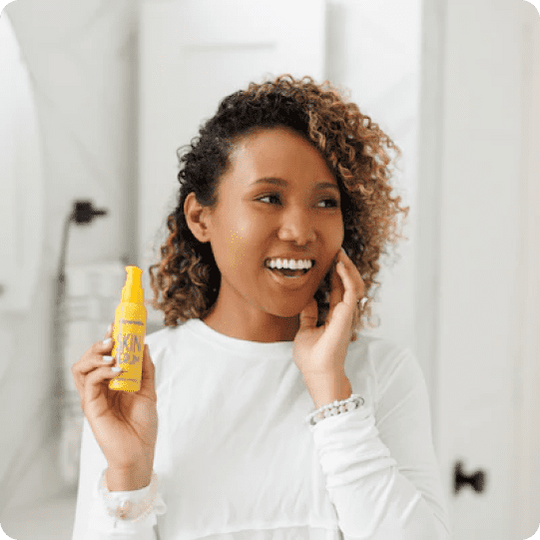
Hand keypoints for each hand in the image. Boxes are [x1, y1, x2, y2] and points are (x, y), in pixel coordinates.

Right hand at [71, 323, 157, 480]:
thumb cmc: (143, 425)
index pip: (103, 356)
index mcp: (111, 382)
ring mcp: (93, 397)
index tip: (116, 325)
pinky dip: (101, 371)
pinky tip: (117, 369)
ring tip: (113, 354)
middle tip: (113, 338)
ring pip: (81, 368)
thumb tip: (143, 344)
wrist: (140, 452)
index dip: (106, 340)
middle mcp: (99, 387)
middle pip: (88, 358)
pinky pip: (89, 382)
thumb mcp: (148, 390)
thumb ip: (145, 368)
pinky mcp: (91, 407)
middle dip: (99, 344)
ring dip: (96, 355)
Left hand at [293, 247, 364, 379]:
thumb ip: (309, 315)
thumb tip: (307, 300)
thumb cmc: (312, 357)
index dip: (336, 275)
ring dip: (348, 269)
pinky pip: (351, 291)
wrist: (317, 372)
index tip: (330, 260)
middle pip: (348, 285)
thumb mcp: (306, 331)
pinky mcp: (347, 316)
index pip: (339, 290)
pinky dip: (347, 277)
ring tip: (340, 255)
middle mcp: (344, 314)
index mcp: (335, 316)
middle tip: (338, 252)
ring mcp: (348, 315)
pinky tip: (340, 266)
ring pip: (354, 285)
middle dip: (344, 267)